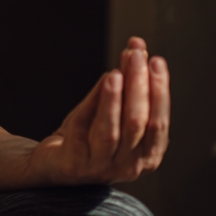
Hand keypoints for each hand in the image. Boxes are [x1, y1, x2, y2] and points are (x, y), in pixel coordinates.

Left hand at [26, 37, 169, 185]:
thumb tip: (137, 47)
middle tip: (136, 55)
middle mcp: (129, 166)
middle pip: (138, 123)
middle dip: (139, 86)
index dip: (160, 91)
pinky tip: (100, 83)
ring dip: (115, 98)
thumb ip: (126, 81)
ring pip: (113, 131)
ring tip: (116, 72)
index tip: (156, 61)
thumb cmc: (90, 132)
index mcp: (147, 155)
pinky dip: (94, 105)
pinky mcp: (75, 164)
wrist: (55, 161)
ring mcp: (102, 167)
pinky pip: (85, 131)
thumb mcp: (111, 107)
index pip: (159, 123)